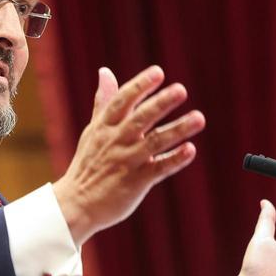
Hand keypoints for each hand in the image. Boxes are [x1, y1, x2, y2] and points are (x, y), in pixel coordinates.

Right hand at [53, 66, 204, 245]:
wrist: (76, 204)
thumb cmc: (88, 164)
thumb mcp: (93, 130)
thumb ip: (104, 102)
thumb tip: (105, 71)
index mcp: (105, 127)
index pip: (122, 101)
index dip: (140, 85)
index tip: (158, 72)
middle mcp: (116, 141)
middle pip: (140, 118)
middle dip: (160, 103)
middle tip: (181, 90)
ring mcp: (126, 162)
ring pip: (154, 142)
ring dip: (177, 129)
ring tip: (199, 118)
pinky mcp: (135, 182)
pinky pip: (158, 169)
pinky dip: (174, 159)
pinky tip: (190, 149)